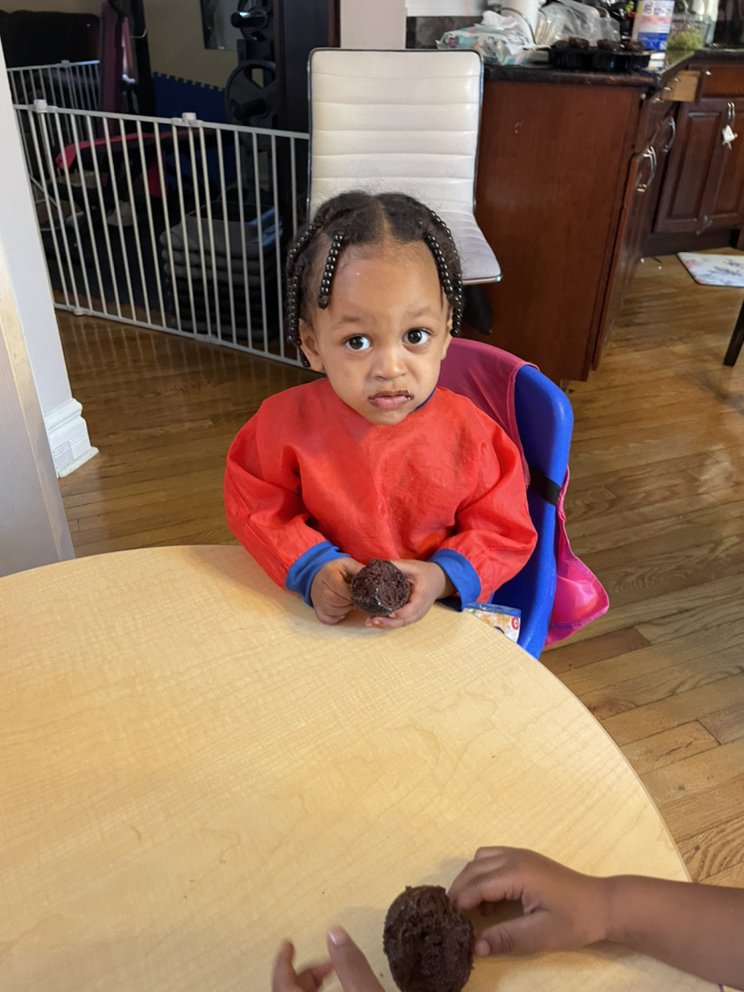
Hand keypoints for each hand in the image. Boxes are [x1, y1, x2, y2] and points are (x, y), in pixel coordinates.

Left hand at [272, 929, 383, 991]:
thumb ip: (352, 965)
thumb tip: (336, 932)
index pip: (281, 983)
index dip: (283, 960)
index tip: (288, 942)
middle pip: (290, 989)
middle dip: (310, 970)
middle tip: (332, 960)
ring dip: (317, 983)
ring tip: (339, 972)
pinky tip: (342, 988)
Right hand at [311, 559, 363, 624]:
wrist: (319, 574)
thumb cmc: (336, 570)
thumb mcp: (347, 564)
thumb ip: (358, 569)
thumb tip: (372, 577)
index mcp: (328, 574)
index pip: (340, 588)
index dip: (352, 593)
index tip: (358, 593)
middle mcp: (320, 588)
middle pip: (336, 601)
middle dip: (349, 602)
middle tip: (356, 599)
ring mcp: (317, 600)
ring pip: (333, 611)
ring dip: (345, 609)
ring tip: (349, 603)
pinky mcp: (317, 609)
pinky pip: (327, 619)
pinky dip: (337, 617)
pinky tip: (342, 610)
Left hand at [365, 560, 453, 628]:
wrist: (438, 580)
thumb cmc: (424, 572)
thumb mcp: (412, 566)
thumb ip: (396, 565)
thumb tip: (376, 565)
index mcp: (422, 595)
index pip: (413, 608)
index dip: (401, 612)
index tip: (389, 613)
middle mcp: (421, 608)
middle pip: (405, 620)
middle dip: (388, 622)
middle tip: (372, 620)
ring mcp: (417, 614)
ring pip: (401, 624)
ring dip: (386, 625)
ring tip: (370, 622)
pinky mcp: (412, 616)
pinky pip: (400, 622)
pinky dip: (388, 623)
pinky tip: (376, 621)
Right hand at [448, 847, 608, 955]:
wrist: (602, 904)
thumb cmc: (574, 920)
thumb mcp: (540, 935)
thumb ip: (506, 938)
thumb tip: (475, 946)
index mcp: (517, 873)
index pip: (476, 885)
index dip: (459, 903)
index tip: (447, 922)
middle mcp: (514, 858)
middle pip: (473, 869)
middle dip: (459, 891)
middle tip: (451, 917)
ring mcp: (520, 855)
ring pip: (480, 860)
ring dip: (470, 880)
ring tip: (468, 909)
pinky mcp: (525, 859)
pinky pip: (492, 859)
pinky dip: (482, 875)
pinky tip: (489, 900)